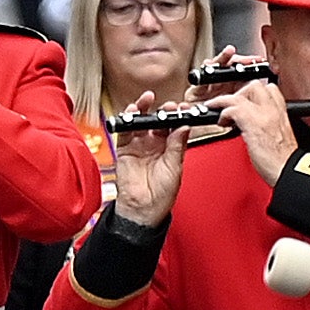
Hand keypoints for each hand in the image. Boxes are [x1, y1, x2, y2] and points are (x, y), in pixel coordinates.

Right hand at [103, 113, 187, 227]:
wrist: (143, 210)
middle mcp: (155, 144)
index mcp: (170, 148)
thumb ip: (177, 146)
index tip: (183, 108)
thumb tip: (184, 126)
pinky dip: (128, 119)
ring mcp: (140, 145)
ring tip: (148, 100)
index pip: (175, 126)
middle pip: (158, 120)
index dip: (178, 115)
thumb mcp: (175, 168)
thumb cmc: (161, 195)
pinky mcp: (125, 148)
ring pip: (141, 121)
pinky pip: (125, 130)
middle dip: (163, 110)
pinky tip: (133, 111)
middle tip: (168, 105)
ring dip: (144, 109)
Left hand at [222, 76, 295, 187]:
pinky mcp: (251, 123)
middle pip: (255, 85)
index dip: (254, 93)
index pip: (269, 89)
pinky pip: (232, 109)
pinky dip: (223, 113)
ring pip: (240, 94)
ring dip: (225, 101)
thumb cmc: (283, 161)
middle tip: (232, 105)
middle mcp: (273, 110)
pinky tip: (222, 122)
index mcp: (282, 113)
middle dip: (240, 93)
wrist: (288, 171)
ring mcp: (262, 115)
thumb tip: (257, 126)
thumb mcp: (280, 136)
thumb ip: (271, 125)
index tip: (246, 100)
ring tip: (218, 109)